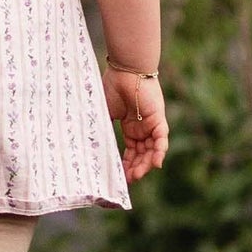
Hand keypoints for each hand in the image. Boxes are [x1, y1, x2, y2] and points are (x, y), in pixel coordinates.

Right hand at [102, 68, 167, 182]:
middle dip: (135, 168)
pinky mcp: (159, 119)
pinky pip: (161, 139)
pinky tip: (154, 164)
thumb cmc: (112, 86)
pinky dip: (159, 152)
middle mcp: (143, 128)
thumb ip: (102, 128)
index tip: (119, 177)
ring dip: (145, 164)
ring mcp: (152, 124)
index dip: (126, 164)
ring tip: (136, 176)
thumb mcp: (104, 113)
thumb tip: (90, 145)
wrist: (124, 70)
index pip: (131, 151)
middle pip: (142, 154)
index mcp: (131, 127)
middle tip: (127, 181)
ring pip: (152, 150)